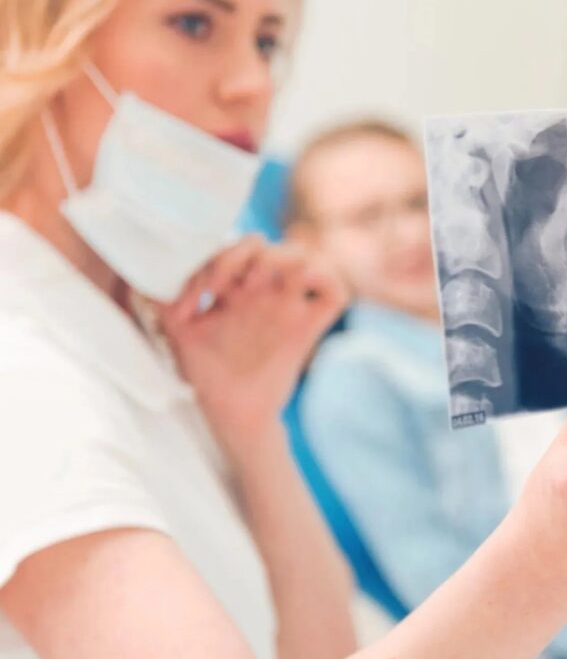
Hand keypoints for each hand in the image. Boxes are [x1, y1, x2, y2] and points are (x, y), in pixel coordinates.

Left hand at [155, 236, 347, 463]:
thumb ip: (163, 301)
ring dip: (284, 259)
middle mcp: (266, 293)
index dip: (223, 256)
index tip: (203, 291)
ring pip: (307, 256)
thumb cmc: (206, 374)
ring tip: (258, 284)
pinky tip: (297, 287)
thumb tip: (140, 273)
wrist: (231, 413)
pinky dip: (325, 278)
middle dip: (251, 255)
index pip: (241, 247)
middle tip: (233, 285)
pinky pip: (335, 292)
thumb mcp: (179, 332)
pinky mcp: (308, 327)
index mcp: (237, 289)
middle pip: (272, 245)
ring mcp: (290, 307)